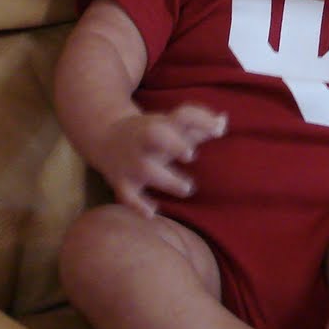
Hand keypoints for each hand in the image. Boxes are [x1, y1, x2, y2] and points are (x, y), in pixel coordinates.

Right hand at [91, 104, 226, 217]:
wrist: (104, 136)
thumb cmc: (149, 132)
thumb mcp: (168, 124)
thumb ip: (197, 124)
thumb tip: (223, 121)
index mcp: (161, 123)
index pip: (182, 116)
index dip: (200, 120)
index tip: (218, 130)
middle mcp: (145, 141)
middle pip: (156, 135)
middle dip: (173, 144)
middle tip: (190, 154)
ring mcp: (131, 162)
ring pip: (146, 170)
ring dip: (167, 180)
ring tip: (186, 188)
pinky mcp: (121, 182)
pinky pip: (126, 195)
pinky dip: (137, 205)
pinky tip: (152, 212)